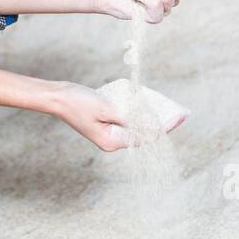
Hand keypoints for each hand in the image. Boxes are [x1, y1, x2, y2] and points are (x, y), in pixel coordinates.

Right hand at [48, 81, 187, 150]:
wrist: (58, 97)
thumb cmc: (78, 102)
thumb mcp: (106, 108)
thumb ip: (129, 118)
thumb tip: (149, 124)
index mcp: (112, 142)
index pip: (145, 137)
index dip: (164, 127)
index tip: (179, 117)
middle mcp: (112, 141)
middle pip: (143, 134)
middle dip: (162, 124)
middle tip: (181, 114)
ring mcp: (109, 133)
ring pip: (137, 127)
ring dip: (152, 119)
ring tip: (169, 111)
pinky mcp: (106, 123)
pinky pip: (128, 121)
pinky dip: (139, 115)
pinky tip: (148, 107)